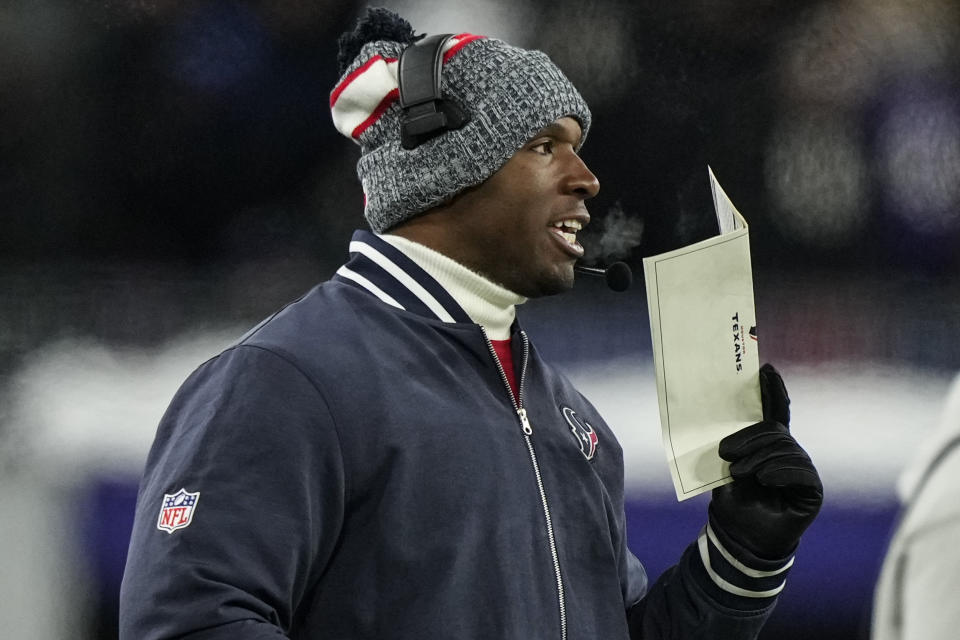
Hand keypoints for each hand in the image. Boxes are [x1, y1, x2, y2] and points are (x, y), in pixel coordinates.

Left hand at [709, 364, 822, 559]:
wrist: (739, 537)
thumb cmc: (732, 502)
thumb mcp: (726, 468)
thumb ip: (733, 445)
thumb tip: (722, 419)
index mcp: (769, 445)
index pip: (775, 412)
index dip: (773, 391)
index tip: (764, 370)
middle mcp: (789, 454)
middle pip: (775, 431)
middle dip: (750, 438)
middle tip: (726, 453)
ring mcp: (802, 471)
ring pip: (785, 449)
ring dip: (758, 459)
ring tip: (740, 474)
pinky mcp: (812, 490)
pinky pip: (800, 471)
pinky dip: (779, 472)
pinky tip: (764, 479)